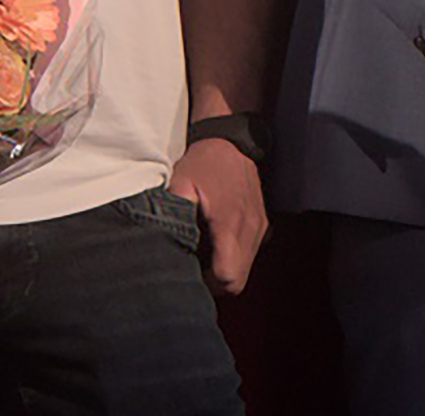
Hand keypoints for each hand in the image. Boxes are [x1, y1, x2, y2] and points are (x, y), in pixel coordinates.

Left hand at [170, 137, 269, 293]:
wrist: (231, 141)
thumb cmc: (204, 163)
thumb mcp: (181, 182)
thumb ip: (174, 211)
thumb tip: (161, 240)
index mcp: (229, 224)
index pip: (229, 278)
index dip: (209, 284)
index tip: (192, 272)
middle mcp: (250, 230)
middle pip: (238, 281)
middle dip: (216, 283)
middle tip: (195, 267)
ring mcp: (259, 228)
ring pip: (246, 269)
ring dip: (227, 269)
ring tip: (205, 253)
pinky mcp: (263, 224)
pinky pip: (252, 254)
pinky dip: (237, 257)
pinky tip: (220, 243)